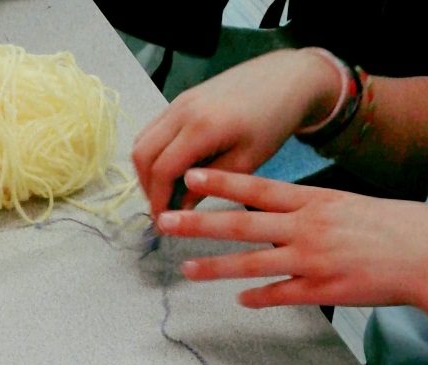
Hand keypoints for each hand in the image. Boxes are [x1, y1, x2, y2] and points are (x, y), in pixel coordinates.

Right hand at [132, 49, 340, 217]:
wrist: (285, 78)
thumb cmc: (272, 122)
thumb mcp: (246, 161)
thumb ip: (210, 185)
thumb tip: (182, 210)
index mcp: (201, 127)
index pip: (162, 170)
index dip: (158, 201)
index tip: (164, 224)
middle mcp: (182, 110)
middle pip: (142, 154)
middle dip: (147, 188)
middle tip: (163, 210)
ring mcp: (178, 101)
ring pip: (143, 140)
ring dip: (148, 170)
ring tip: (166, 192)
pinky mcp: (181, 99)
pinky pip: (153, 129)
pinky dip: (154, 153)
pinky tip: (172, 170)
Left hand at [155, 167, 427, 309]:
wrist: (427, 253)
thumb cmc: (389, 228)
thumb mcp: (347, 207)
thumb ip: (310, 212)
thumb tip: (278, 219)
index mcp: (314, 201)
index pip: (258, 188)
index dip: (221, 182)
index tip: (190, 175)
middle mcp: (308, 227)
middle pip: (243, 224)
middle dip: (200, 223)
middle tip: (165, 221)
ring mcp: (313, 260)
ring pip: (253, 263)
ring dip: (216, 267)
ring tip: (185, 269)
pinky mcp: (323, 290)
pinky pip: (282, 295)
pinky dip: (259, 297)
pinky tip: (239, 300)